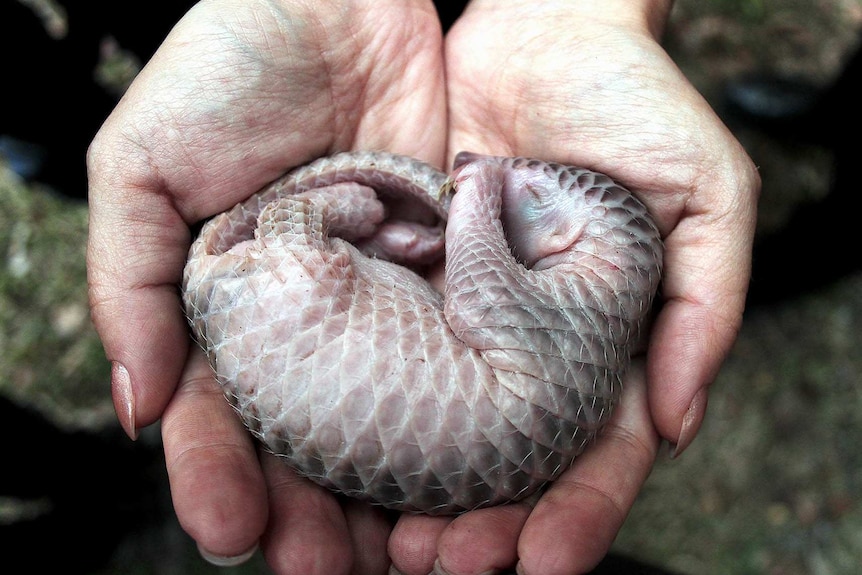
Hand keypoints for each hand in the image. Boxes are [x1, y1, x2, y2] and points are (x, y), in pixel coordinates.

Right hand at [87, 0, 445, 570]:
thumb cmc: (228, 62)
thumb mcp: (145, 161)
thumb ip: (134, 280)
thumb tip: (139, 407)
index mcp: (233, 305)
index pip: (223, 413)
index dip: (219, 475)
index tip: (229, 532)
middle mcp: (313, 315)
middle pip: (313, 436)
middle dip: (317, 508)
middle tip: (329, 570)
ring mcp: (385, 297)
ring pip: (391, 413)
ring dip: (395, 488)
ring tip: (406, 553)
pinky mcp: (451, 265)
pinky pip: (458, 348)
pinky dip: (464, 413)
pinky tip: (469, 468)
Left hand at [386, 1, 759, 573]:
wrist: (544, 29)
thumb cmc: (636, 103)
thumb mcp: (706, 194)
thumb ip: (704, 303)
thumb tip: (681, 421)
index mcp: (605, 340)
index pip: (596, 449)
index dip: (577, 510)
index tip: (543, 559)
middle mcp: (530, 342)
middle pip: (506, 456)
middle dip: (481, 520)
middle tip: (444, 564)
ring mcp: (465, 315)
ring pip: (436, 423)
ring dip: (412, 489)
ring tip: (386, 544)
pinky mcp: (408, 276)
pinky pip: (382, 348)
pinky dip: (362, 408)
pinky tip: (338, 457)